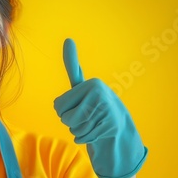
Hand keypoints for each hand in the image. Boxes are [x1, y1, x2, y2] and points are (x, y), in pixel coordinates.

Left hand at [53, 38, 147, 177]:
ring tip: (90, 122)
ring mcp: (106, 111)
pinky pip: (82, 137)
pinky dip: (85, 138)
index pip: (58, 105)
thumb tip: (68, 39)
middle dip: (68, 120)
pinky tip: (95, 131)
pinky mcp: (110, 127)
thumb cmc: (94, 104)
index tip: (73, 82)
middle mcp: (100, 95)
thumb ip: (73, 65)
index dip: (62, 108)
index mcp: (92, 84)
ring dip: (77, 129)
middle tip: (83, 115)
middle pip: (64, 117)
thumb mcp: (82, 85)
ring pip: (73, 128)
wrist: (119, 128)